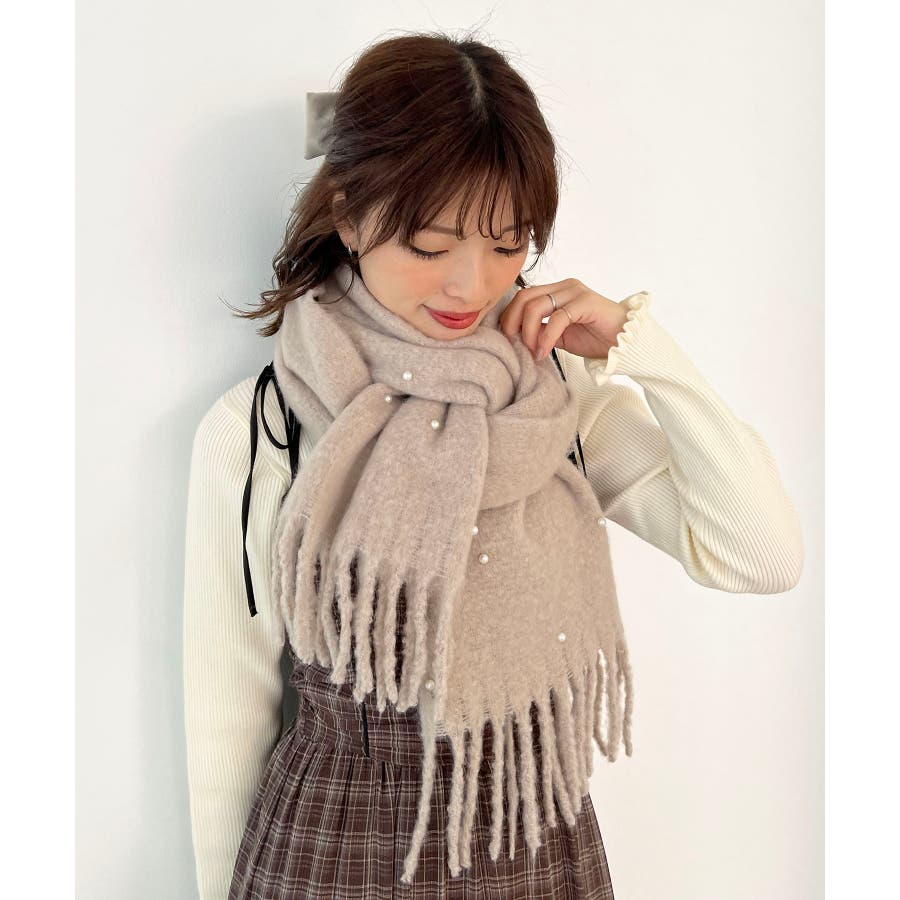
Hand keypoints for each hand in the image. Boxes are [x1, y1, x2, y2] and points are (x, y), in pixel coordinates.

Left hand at [498, 278, 629, 361]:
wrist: (625, 343)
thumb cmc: (595, 338)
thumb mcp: (559, 336)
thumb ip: (540, 331)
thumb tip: (515, 336)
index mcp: (556, 291)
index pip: (522, 297)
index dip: (509, 318)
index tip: (509, 341)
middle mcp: (564, 287)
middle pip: (524, 297)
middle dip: (512, 324)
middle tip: (515, 346)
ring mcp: (575, 292)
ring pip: (536, 306)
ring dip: (528, 333)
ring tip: (533, 352)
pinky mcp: (586, 302)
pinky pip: (557, 318)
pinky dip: (546, 337)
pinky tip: (544, 352)